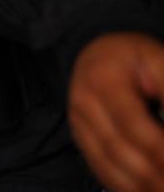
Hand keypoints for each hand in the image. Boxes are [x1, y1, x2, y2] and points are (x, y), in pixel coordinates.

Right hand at [69, 32, 163, 191]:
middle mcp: (83, 105)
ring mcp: (78, 125)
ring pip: (108, 165)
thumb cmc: (131, 57)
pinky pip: (101, 170)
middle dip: (153, 174)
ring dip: (141, 185)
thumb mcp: (155, 58)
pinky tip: (148, 188)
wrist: (95, 55)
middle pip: (117, 149)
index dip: (159, 149)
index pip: (131, 123)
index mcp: (101, 80)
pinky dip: (127, 186)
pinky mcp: (81, 140)